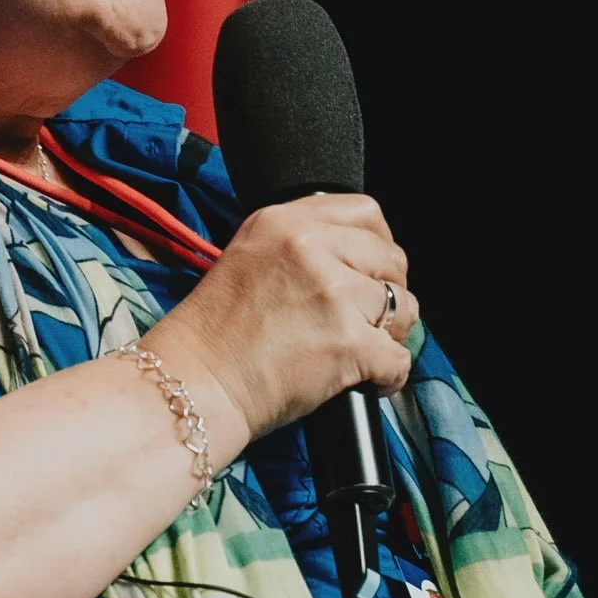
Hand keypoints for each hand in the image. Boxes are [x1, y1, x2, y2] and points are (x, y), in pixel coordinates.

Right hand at [157, 194, 413, 449]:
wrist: (194, 384)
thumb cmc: (213, 337)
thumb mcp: (247, 259)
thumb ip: (299, 248)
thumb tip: (354, 264)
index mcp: (283, 222)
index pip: (366, 213)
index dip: (378, 247)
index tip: (371, 271)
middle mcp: (309, 247)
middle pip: (391, 259)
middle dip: (388, 292)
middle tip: (367, 320)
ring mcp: (332, 293)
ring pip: (403, 307)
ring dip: (390, 334)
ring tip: (363, 352)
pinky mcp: (348, 342)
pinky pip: (398, 357)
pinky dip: (388, 376)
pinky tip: (366, 382)